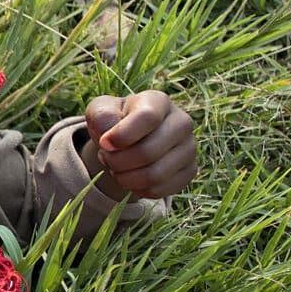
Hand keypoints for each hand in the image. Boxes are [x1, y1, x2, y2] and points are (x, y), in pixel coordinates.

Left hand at [82, 90, 196, 199]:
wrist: (129, 138)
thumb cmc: (113, 121)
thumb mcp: (100, 111)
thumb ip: (101, 116)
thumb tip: (110, 136)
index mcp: (159, 101)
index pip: (147, 118)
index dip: (121, 136)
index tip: (104, 144)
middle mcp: (182, 122)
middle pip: (148, 152)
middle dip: (117, 161)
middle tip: (106, 158)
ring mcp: (189, 148)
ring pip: (154, 175)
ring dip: (125, 178)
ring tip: (116, 168)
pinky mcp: (190, 171)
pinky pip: (160, 190)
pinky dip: (137, 189)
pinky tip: (131, 178)